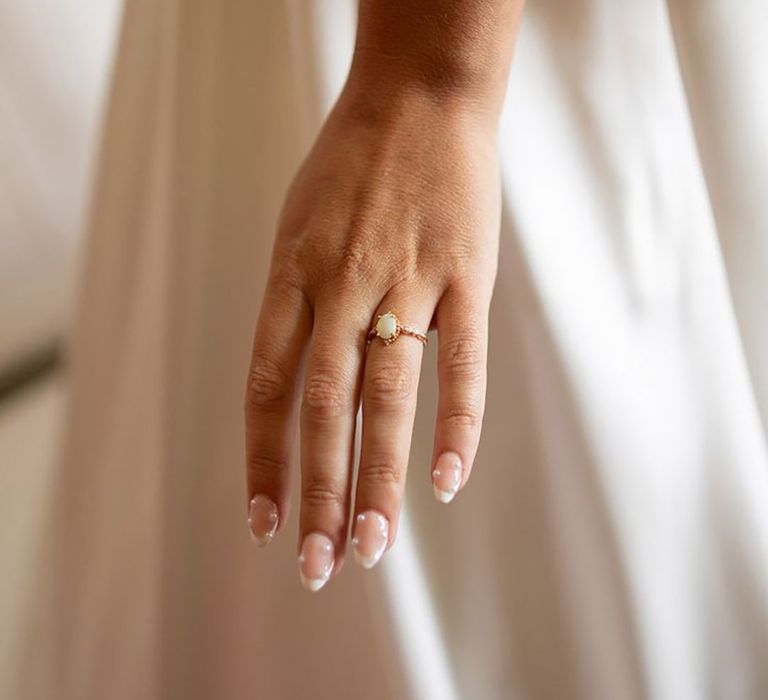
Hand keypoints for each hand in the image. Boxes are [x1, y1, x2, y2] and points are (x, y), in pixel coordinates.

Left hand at [245, 81, 500, 590]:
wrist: (419, 96)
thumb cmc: (354, 165)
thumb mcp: (299, 225)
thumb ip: (295, 302)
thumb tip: (294, 380)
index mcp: (292, 276)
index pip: (266, 387)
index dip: (262, 460)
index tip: (263, 522)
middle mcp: (342, 286)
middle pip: (324, 409)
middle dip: (319, 494)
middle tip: (319, 568)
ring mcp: (406, 282)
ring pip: (388, 398)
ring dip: (379, 479)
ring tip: (374, 549)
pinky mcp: (465, 275)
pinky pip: (462, 362)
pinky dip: (456, 425)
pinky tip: (447, 482)